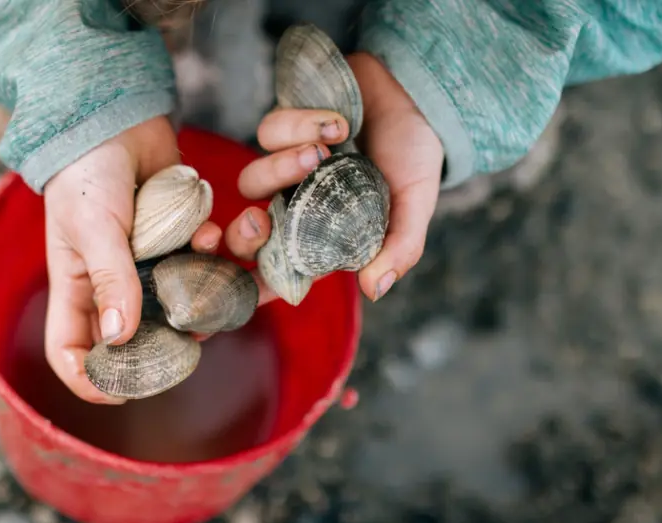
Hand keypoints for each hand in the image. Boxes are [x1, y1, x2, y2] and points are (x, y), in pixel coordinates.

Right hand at [42, 116, 222, 404]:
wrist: (116, 117)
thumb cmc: (86, 172)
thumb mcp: (92, 227)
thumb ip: (111, 279)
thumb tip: (120, 338)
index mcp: (78, 289)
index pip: (72, 353)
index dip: (91, 381)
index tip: (123, 392)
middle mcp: (115, 287)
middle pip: (141, 341)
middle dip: (175, 336)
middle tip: (197, 325)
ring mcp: (151, 266)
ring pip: (185, 304)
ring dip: (209, 287)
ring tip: (214, 249)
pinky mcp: (181, 243)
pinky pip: (207, 267)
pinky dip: (220, 253)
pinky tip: (220, 228)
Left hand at [226, 52, 444, 302]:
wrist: (413, 93)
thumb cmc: (413, 155)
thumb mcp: (415, 203)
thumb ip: (399, 246)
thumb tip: (374, 290)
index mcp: (322, 234)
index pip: (280, 270)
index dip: (258, 283)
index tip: (256, 286)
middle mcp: (296, 205)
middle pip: (246, 232)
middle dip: (245, 233)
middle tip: (261, 220)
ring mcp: (284, 168)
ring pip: (253, 180)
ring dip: (282, 168)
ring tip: (322, 153)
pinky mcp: (282, 129)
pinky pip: (270, 133)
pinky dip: (301, 127)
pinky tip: (338, 125)